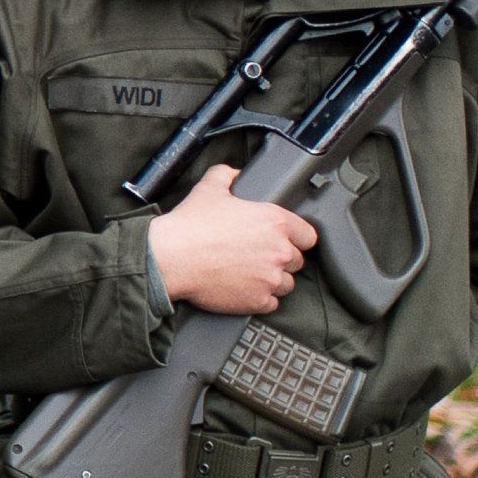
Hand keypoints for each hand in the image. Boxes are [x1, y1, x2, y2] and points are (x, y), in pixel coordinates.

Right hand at [146, 164, 315, 315]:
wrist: (169, 258)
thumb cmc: (189, 226)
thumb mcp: (209, 188)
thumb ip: (227, 175)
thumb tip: (234, 174)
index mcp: (275, 222)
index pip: (308, 235)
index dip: (295, 237)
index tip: (283, 240)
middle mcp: (279, 251)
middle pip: (296, 261)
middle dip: (280, 259)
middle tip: (257, 256)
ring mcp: (270, 279)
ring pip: (286, 284)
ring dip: (272, 280)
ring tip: (250, 275)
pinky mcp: (257, 301)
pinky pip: (271, 303)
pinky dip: (260, 299)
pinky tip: (243, 289)